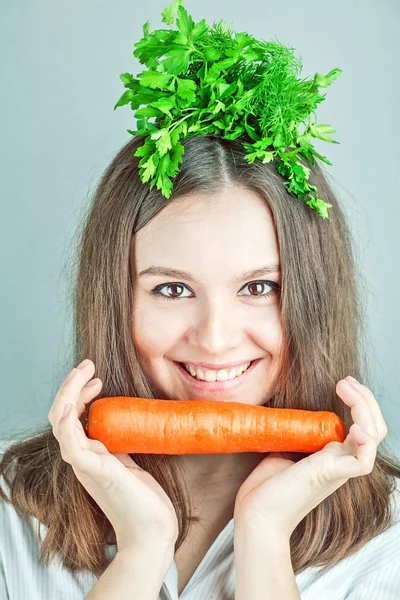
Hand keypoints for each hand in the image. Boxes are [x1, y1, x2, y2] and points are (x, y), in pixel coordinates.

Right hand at [48, 359, 178, 552]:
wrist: (151, 533)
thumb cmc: (144, 501)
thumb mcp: (130, 462)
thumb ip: (120, 444)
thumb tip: (125, 422)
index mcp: (90, 455)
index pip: (72, 418)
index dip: (79, 395)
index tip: (97, 379)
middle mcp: (82, 458)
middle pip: (61, 416)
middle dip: (71, 387)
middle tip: (87, 365)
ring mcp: (86, 465)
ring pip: (61, 424)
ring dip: (68, 394)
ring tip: (83, 372)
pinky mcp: (96, 471)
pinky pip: (71, 445)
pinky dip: (68, 423)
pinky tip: (74, 406)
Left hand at [233, 376, 387, 539]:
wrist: (256, 514)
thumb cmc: (266, 486)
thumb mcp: (285, 448)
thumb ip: (298, 431)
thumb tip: (294, 411)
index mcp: (333, 455)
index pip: (363, 425)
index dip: (359, 401)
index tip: (343, 382)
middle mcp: (340, 461)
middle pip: (373, 427)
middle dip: (365, 399)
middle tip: (346, 381)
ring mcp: (338, 469)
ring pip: (373, 438)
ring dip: (365, 409)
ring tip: (348, 389)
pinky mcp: (330, 476)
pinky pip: (362, 461)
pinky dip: (365, 441)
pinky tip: (354, 426)